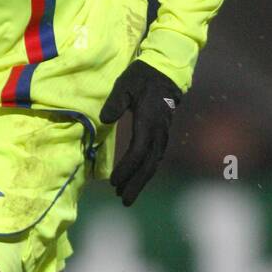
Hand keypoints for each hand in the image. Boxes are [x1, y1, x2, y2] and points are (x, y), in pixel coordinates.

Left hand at [99, 59, 181, 205]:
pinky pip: (154, 158)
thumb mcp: (125, 85)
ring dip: (141, 182)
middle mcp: (158, 132)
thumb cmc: (142, 77)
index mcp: (148, 121)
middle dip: (136, 184)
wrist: (165, 71)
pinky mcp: (162, 135)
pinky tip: (136, 181)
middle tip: (123, 200)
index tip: (113, 181)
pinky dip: (145, 172)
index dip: (126, 168)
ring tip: (126, 197)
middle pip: (148, 164)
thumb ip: (115, 102)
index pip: (138, 151)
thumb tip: (105, 119)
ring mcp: (162, 134)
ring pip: (153, 164)